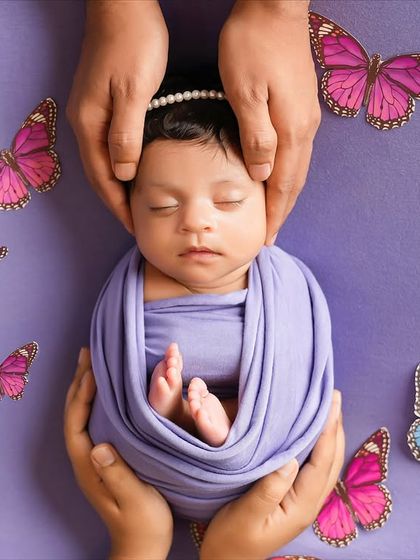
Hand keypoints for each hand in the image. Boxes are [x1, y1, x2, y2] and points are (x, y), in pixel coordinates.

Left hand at [64, 348, 172, 559]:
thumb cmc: (142, 523)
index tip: (91, 371)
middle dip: (79, 382)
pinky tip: (108, 389)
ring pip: (84, 415)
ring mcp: (96, 457)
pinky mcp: (107, 456)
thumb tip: (98, 447)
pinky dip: (97, 399)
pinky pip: (96, 419)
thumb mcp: (134, 500)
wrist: (143, 544)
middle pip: (75, 414)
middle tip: (87, 353)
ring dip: (85, 387)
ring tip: (92, 362)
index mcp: (90, 466)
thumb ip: (116, 475)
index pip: (76, 424)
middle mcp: (88, 458)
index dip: (81, 396)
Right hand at [66, 1, 168, 232]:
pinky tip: (134, 171)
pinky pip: (108, 146)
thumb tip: (122, 174)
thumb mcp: (133, 92)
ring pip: (103, 161)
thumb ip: (125, 135)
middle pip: (99, 174)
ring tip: (136, 205)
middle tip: (135, 223)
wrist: (124, 5)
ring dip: (118, 186)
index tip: (134, 226)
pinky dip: (120, 165)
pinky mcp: (101, 103)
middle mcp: (85, 122)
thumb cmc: (133, 44)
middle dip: (116, 201)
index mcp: (90, 123)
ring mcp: (91, 112)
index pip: (102, 178)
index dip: (118, 205)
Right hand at [200, 390, 343, 559]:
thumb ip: (269, 489)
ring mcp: (303, 501)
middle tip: (332, 395)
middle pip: (331, 459)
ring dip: (329, 434)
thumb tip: (291, 459)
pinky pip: (314, 465)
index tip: (330, 402)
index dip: (328, 430)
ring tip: (327, 407)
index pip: (322, 461)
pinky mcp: (294, 497)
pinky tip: (310, 432)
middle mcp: (309, 502)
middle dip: (335, 426)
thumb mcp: (246, 515)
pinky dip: (318, 444)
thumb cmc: (232, 539)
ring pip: (325, 462)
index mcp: (301, 505)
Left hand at [219, 0, 320, 242]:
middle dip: (282, 210)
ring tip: (274, 213)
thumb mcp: (246, 94)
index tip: (267, 237)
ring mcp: (305, 116)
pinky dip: (287, 172)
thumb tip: (263, 174)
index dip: (275, 213)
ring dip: (286, 193)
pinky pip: (296, 151)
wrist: (274, 7)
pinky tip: (277, 177)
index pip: (284, 185)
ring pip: (297, 167)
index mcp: (291, 130)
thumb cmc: (252, 47)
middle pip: (295, 181)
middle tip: (271, 234)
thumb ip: (256, 138)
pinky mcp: (301, 105)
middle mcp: (304, 128)